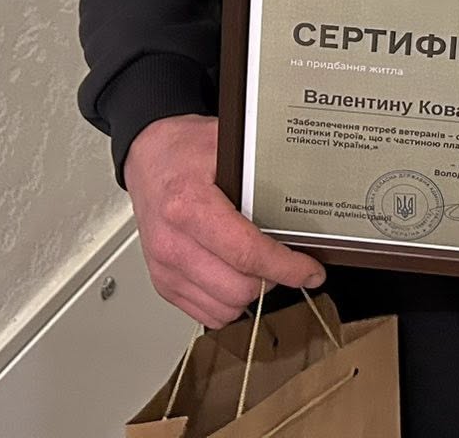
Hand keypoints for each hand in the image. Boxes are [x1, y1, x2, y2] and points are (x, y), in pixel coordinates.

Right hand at [125, 114, 326, 327]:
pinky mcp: (163, 283)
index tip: (310, 271)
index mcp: (188, 206)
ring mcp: (164, 267)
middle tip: (283, 261)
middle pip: (238, 288)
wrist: (149, 159)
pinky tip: (235, 276)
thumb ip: (262, 168)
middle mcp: (172, 243)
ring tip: (258, 267)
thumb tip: (303, 190)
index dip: (285, 267)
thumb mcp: (226, 145)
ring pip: (225, 308)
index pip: (246, 253)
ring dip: (250, 293)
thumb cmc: (184, 152)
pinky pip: (206, 313)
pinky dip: (228, 302)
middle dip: (271, 278)